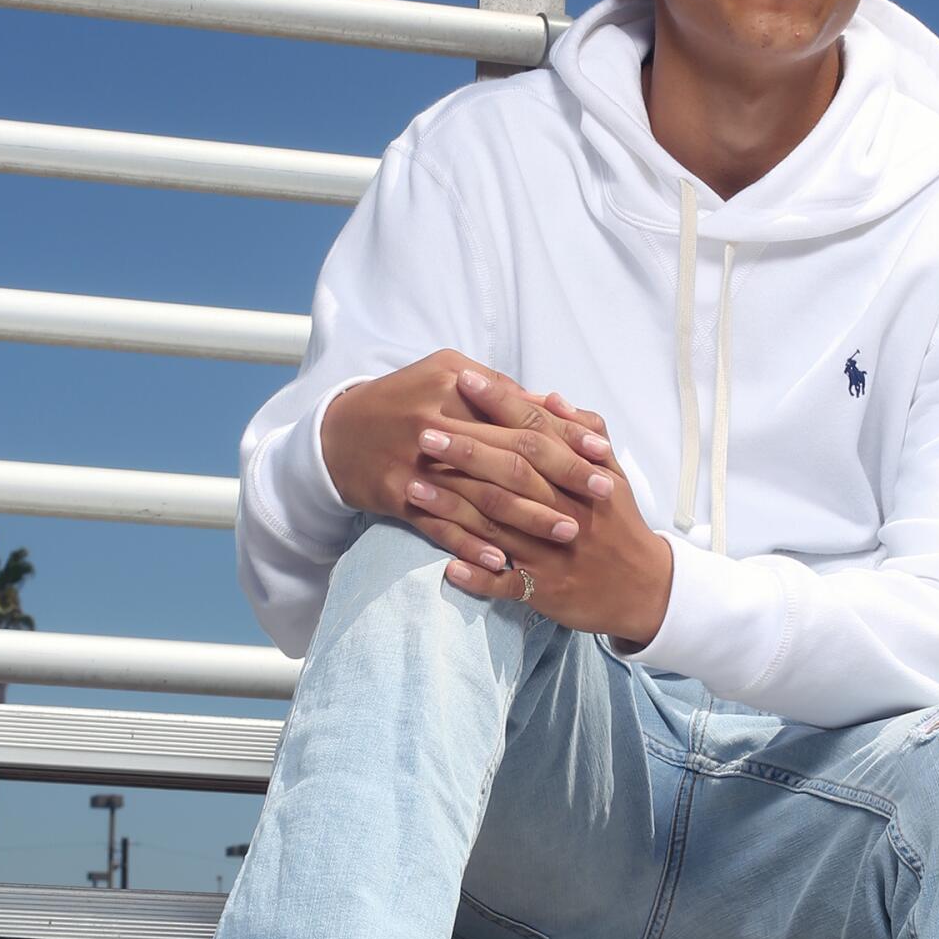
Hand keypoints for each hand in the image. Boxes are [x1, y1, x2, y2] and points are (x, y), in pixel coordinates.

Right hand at [320, 351, 609, 581]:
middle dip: (561, 477)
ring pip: (481, 495)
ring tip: (566, 531)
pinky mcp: (396, 496)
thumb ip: (500, 392)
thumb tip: (553, 405)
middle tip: (600, 495)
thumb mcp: (447, 377)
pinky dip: (472, 545)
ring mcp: (414, 463)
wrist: (336, 434)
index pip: (521, 414)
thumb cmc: (404, 400)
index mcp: (452, 385)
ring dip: (527, 517)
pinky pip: (440, 526)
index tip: (602, 453)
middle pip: (510, 454)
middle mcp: (434, 421)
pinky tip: (504, 561)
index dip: (566, 435)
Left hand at [429, 378, 673, 647]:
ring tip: (412, 486)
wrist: (644, 588)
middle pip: (513, 472)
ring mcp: (554, 551)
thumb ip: (585, 433)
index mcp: (583, 475)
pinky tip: (445, 564)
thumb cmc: (618, 523)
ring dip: (453, 507)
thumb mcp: (614, 474)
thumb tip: (551, 397)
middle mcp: (568, 509)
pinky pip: (506, 583)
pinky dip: (477, 574)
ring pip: (500, 525)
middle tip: (423, 431)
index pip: (539, 430)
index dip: (502, 404)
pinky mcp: (546, 589)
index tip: (465, 380)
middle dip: (467, 450)